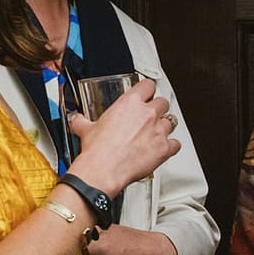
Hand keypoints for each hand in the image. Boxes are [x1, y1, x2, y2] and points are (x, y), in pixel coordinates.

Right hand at [66, 79, 181, 198]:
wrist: (104, 169)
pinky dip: (172, 146)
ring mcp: (158, 131)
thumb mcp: (85, 128)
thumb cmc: (98, 149)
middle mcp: (147, 114)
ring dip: (165, 126)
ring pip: (172, 122)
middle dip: (158, 108)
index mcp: (130, 103)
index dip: (148, 89)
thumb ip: (82, 120)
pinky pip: (176, 144)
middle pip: (163, 103)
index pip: (148, 85)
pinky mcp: (164, 149)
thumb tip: (77, 120)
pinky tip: (164, 148)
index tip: (146, 94)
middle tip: (150, 116)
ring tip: (156, 133)